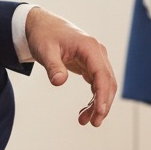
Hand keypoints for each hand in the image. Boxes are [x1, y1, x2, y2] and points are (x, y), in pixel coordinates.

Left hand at [24, 6, 115, 126]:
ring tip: (83, 121)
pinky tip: (84, 111)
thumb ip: (53, 66)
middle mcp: (97, 53)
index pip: (102, 74)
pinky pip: (97, 85)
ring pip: (105, 85)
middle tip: (94, 123)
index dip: (103, 94)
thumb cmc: (44, 36)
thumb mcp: (45, 51)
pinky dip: (93, 99)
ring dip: (98, 104)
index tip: (100, 112)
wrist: (42, 26)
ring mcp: (96, 59)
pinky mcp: (91, 65)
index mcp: (89, 47)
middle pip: (108, 82)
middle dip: (104, 104)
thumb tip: (59, 82)